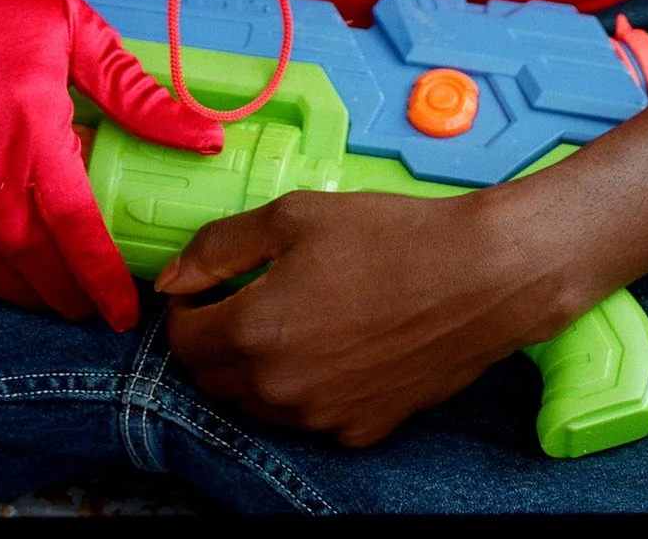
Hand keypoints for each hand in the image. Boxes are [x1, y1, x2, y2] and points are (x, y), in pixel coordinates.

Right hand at [0, 0, 223, 328]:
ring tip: (45, 305)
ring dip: (11, 291)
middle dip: (61, 293)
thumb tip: (204, 137)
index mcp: (33, 118)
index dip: (99, 276)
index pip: (73, 222)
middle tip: (88, 314)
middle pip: (25, 249)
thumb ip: (140, 97)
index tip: (122, 312)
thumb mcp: (85, 34)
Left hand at [157, 184, 576, 446]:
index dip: (187, 305)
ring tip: (294, 317)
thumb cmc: (388, 236)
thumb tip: (170, 279)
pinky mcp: (357, 432)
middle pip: (212, 377)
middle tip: (250, 295)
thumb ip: (219, 247)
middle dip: (216, 337)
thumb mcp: (294, 216)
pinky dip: (303, 388)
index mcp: (254, 331)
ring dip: (255, 367)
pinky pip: (305, 417)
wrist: (477, 278)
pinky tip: (335, 345)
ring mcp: (319, 418)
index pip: (182, 337)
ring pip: (254, 403)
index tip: (208, 284)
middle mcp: (278, 389)